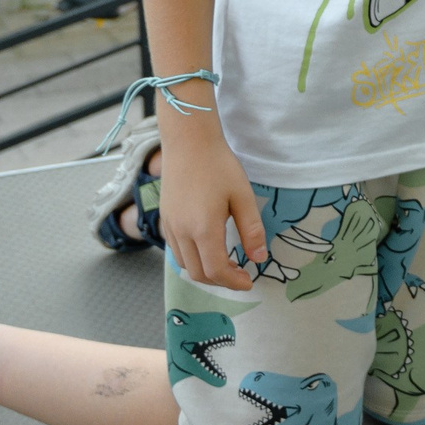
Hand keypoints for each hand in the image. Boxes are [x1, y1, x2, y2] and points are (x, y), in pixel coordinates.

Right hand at [158, 127, 263, 291]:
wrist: (188, 143)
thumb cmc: (219, 166)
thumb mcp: (243, 196)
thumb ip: (252, 230)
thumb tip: (259, 258)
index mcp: (203, 229)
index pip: (216, 270)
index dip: (233, 282)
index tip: (249, 281)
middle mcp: (181, 233)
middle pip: (198, 273)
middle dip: (221, 281)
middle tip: (241, 275)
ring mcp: (169, 227)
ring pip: (184, 265)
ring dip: (205, 272)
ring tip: (227, 264)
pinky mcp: (164, 220)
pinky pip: (176, 251)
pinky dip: (192, 259)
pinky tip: (209, 249)